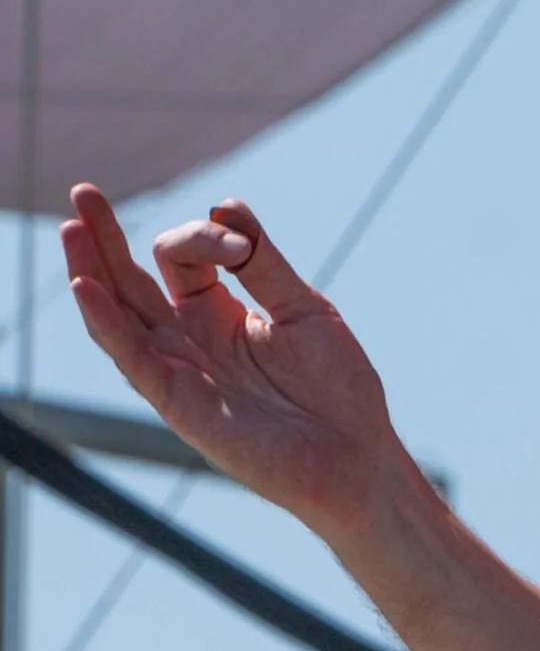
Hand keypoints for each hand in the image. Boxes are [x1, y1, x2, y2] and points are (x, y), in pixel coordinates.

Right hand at [60, 185, 405, 538]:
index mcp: (221, 314)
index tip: (240, 247)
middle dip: (106, 239)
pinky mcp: (182, 405)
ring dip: (93, 272)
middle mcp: (193, 341)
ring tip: (70, 228)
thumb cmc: (338, 391)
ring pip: (120, 317)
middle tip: (82, 192)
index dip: (203, 237)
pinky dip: (107, 325)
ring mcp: (183, 372)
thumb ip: (263, 262)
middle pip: (132, 283)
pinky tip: (84, 287)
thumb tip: (224, 206)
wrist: (357, 458)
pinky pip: (135, 361)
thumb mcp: (303, 309)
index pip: (183, 257)